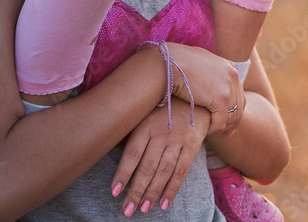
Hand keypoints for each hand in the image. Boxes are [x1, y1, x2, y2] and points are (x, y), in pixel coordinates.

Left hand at [111, 99, 209, 215]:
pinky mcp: (192, 146)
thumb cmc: (162, 109)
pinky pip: (181, 172)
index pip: (132, 153)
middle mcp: (162, 132)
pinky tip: (164, 203)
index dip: (123, 173)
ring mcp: (178, 139)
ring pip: (163, 171)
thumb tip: (113, 151)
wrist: (194, 97)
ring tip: (143, 208)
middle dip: (136, 191)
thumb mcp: (145, 114)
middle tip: (127, 210)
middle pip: (147, 166)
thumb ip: (133, 133)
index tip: (114, 191)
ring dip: (152, 192)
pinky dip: (172, 189)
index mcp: (146, 123)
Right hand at [166, 43, 245, 134]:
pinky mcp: (221, 99)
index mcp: (229, 66)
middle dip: (232, 121)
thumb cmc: (178, 62)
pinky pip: (221, 122)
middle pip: (239, 105)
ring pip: (232, 116)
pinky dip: (214, 128)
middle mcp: (232, 75)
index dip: (234, 108)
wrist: (171, 63)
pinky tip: (206, 130)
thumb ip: (211, 72)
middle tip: (225, 132)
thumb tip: (209, 82)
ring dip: (222, 126)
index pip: (238, 93)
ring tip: (212, 130)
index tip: (228, 120)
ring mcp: (228, 87)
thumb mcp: (201, 62)